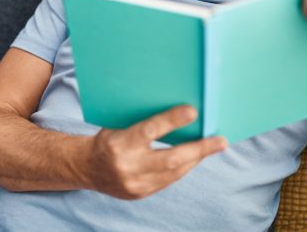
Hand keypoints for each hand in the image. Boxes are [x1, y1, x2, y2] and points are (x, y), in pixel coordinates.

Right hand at [79, 105, 226, 199]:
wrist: (86, 167)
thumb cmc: (107, 138)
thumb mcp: (120, 123)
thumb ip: (145, 122)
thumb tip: (178, 111)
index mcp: (119, 143)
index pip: (150, 131)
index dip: (172, 121)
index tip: (193, 111)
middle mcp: (127, 166)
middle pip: (169, 159)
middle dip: (199, 150)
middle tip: (220, 141)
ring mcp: (134, 184)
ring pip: (173, 173)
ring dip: (195, 159)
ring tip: (213, 147)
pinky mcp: (139, 194)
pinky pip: (168, 181)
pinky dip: (183, 168)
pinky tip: (194, 158)